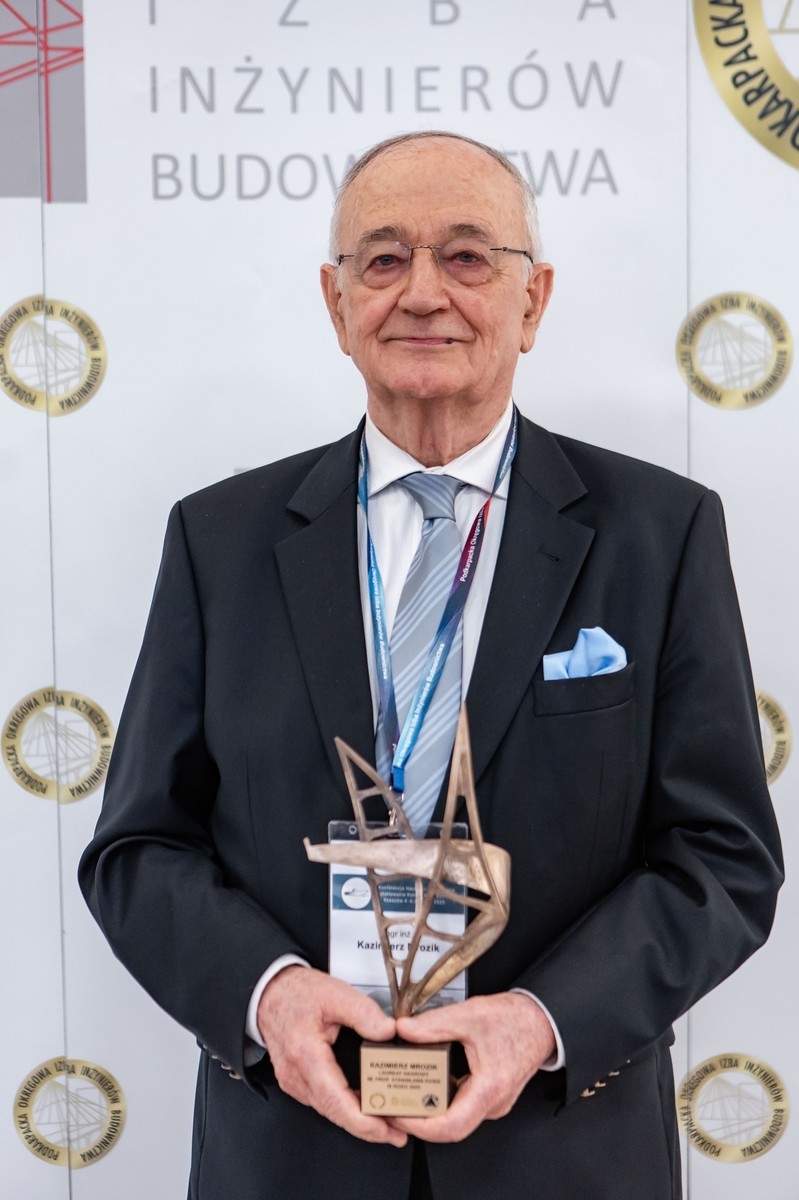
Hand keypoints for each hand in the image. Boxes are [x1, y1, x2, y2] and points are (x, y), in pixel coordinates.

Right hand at [257, 965, 406, 1145]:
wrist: (270, 994)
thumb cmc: (298, 994)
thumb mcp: (336, 994)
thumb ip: (364, 1012)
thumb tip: (388, 1031)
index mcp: (306, 1055)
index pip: (336, 1101)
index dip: (363, 1122)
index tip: (386, 1130)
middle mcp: (297, 1075)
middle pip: (335, 1113)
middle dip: (368, 1128)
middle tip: (397, 1132)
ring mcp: (294, 1082)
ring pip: (329, 1111)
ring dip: (357, 1120)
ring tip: (388, 1120)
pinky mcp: (296, 1083)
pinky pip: (322, 1102)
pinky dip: (344, 1109)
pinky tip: (363, 1105)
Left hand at [389, 992, 555, 1142]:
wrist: (540, 1021)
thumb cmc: (516, 1020)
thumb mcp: (469, 1015)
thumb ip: (433, 1024)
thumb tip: (404, 1030)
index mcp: (489, 1088)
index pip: (451, 1126)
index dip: (420, 1126)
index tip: (399, 1116)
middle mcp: (492, 1103)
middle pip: (450, 1127)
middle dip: (418, 1121)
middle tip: (392, 1106)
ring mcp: (492, 1102)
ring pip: (455, 1118)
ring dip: (428, 1111)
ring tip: (402, 1096)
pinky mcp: (488, 1095)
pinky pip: (461, 1106)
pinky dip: (440, 1099)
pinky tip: (425, 1085)